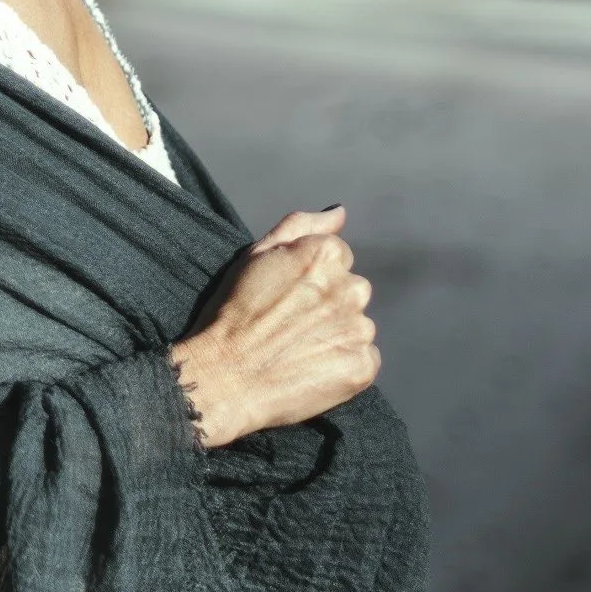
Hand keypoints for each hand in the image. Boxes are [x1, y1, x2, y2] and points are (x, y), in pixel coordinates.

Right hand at [168, 205, 379, 449]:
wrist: (226, 378)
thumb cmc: (234, 314)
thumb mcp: (256, 256)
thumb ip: (301, 226)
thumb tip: (340, 213)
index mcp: (326, 254)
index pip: (337, 258)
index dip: (310, 279)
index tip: (288, 298)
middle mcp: (351, 287)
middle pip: (351, 290)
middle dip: (330, 304)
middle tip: (293, 325)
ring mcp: (360, 328)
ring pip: (358, 324)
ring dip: (338, 334)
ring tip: (301, 349)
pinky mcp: (363, 365)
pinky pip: (365, 359)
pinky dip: (345, 364)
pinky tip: (314, 369)